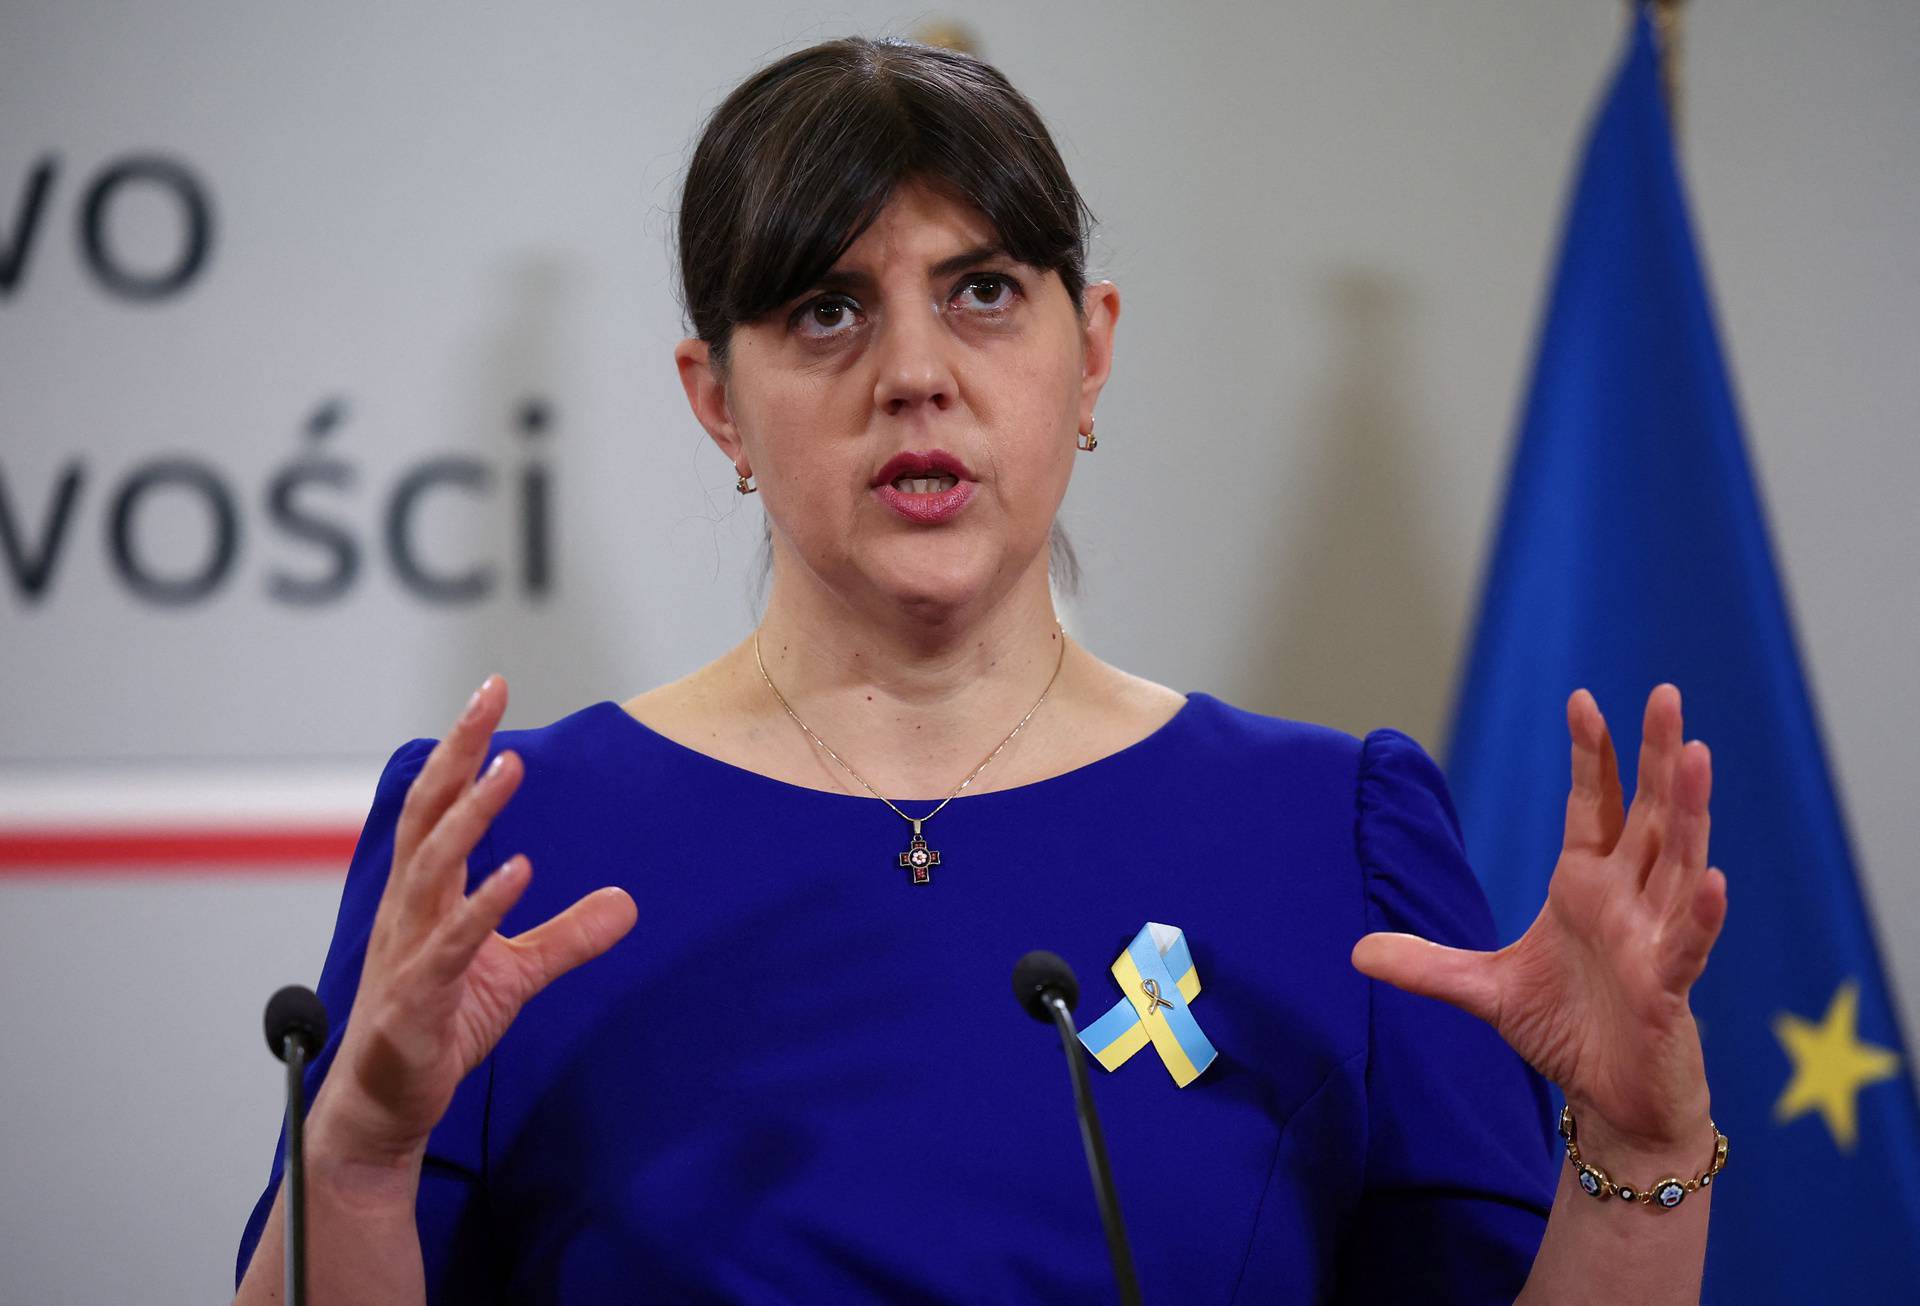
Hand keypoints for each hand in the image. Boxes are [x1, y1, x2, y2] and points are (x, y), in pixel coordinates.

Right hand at [312, 674, 638, 1168]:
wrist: (384, 1106)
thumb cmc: (436, 1029)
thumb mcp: (515, 974)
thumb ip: (567, 936)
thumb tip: (627, 903)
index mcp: (423, 893)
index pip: (438, 802)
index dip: (462, 746)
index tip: (490, 691)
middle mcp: (408, 908)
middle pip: (427, 813)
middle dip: (457, 752)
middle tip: (488, 697)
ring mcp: (407, 949)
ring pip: (432, 866)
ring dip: (470, 816)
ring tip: (507, 769)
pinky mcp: (417, 996)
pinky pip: (450, 942)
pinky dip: (483, 906)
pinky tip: (518, 871)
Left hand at [1351, 684, 1727, 1158]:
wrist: (1606, 1100)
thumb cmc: (1565, 1032)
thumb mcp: (1482, 990)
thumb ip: (1426, 966)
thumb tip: (1356, 952)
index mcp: (1585, 886)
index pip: (1593, 806)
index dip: (1591, 755)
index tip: (1582, 699)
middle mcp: (1626, 900)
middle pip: (1649, 814)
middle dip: (1657, 755)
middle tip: (1667, 694)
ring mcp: (1653, 939)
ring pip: (1679, 862)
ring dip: (1690, 811)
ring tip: (1697, 755)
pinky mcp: (1668, 987)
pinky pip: (1688, 943)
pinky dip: (1701, 912)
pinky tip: (1711, 879)